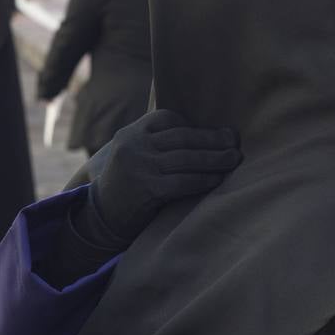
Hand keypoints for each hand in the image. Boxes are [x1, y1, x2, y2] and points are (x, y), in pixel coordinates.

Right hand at [89, 110, 241, 245]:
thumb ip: (153, 142)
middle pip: (182, 137)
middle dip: (212, 139)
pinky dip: (204, 179)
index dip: (192, 126)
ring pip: (186, 158)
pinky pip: (184, 181)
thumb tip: (196, 133)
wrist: (100, 216)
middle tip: (234, 142)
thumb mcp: (130, 155)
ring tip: (234, 159)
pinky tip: (217, 179)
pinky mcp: (147, 189)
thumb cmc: (124, 184)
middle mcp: (133, 146)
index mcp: (130, 133)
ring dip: (215, 159)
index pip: (167, 118)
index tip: (213, 134)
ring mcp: (139, 166)